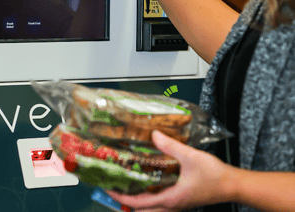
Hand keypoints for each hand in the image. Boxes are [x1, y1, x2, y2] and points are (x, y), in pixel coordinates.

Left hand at [107, 131, 235, 211]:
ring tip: (127, 185)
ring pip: (151, 208)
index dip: (120, 196)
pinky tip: (149, 181)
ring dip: (137, 199)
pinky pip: (160, 202)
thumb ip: (170, 146)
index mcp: (169, 199)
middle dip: (125, 201)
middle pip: (141, 210)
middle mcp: (171, 205)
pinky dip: (149, 195)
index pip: (138, 203)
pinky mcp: (182, 199)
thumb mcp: (189, 156)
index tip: (107, 188)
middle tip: (114, 187)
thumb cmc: (213, 175)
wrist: (232, 185)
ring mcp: (177, 203)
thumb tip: (154, 135)